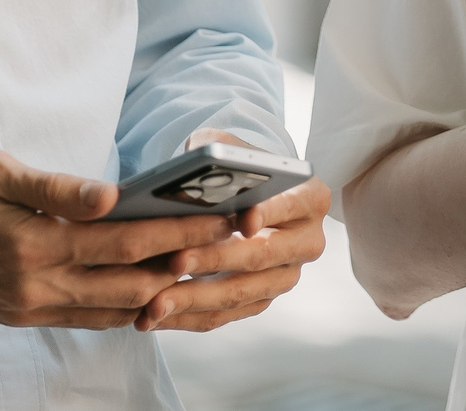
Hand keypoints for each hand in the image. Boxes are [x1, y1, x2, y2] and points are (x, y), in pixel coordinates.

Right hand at [0, 150, 230, 328]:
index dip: (178, 232)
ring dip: (161, 292)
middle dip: (185, 264)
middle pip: (131, 287)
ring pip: (113, 311)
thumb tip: (112, 194)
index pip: (124, 243)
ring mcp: (29, 308)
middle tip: (230, 244)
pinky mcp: (22, 316)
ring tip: (203, 266)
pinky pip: (86, 319)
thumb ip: (57, 188)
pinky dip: (124, 309)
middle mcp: (35, 287)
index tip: (220, 218)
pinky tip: (152, 291)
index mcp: (32, 245)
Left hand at [137, 133, 331, 333]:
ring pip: (241, 293)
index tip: (243, 220)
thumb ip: (219, 151)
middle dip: (215, 258)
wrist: (249, 198)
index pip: (290, 204)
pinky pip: (225, 316)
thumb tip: (195, 165)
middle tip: (176, 260)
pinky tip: (154, 317)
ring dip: (194, 299)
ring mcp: (286, 276)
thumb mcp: (232, 149)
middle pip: (261, 255)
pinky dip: (188, 317)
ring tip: (155, 302)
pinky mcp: (262, 300)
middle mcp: (307, 241)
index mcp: (310, 198)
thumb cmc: (239, 169)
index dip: (267, 212)